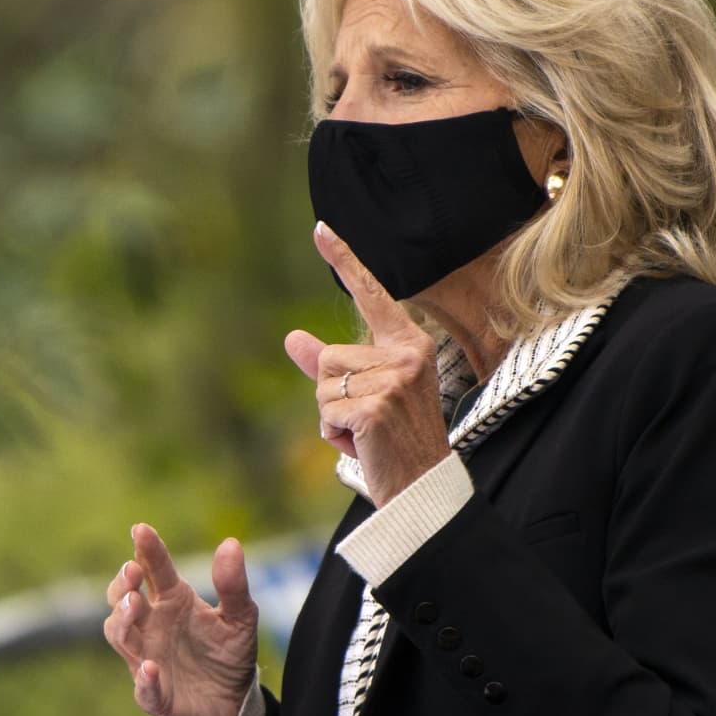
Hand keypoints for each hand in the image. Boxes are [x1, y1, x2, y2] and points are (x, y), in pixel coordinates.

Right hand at [102, 523, 257, 715]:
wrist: (234, 706)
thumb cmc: (229, 656)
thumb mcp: (241, 617)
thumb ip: (234, 584)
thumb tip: (231, 543)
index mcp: (172, 602)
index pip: (153, 571)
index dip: (146, 550)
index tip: (141, 530)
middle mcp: (152, 627)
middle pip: (123, 601)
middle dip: (122, 585)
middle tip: (133, 572)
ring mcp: (148, 659)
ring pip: (121, 638)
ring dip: (123, 621)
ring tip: (135, 604)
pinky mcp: (156, 695)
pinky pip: (144, 688)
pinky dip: (145, 679)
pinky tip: (151, 668)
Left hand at [284, 221, 450, 503]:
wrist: (423, 487)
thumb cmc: (396, 441)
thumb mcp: (367, 395)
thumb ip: (329, 365)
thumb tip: (292, 337)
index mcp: (410, 345)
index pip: (371, 296)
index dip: (345, 260)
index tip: (320, 228)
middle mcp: (405, 356)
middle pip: (329, 359)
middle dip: (334, 396)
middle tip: (368, 421)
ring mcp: (392, 381)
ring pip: (323, 387)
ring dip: (332, 418)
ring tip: (367, 434)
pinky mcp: (374, 408)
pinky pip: (326, 414)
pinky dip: (334, 436)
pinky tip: (363, 446)